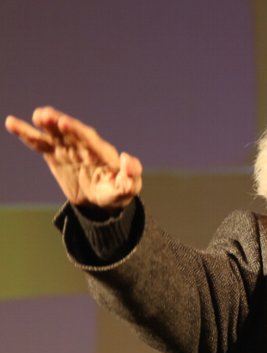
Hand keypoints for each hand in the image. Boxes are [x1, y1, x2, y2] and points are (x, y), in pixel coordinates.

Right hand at [5, 106, 141, 209]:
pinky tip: (12, 123)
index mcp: (103, 154)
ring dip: (45, 125)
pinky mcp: (56, 154)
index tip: (65, 123)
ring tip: (36, 115)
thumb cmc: (117, 192)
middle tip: (45, 115)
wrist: (101, 199)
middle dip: (60, 124)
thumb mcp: (128, 188)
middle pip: (72, 133)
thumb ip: (131, 175)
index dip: (78, 132)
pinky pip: (40, 144)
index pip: (90, 141)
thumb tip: (128, 158)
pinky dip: (27, 134)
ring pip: (55, 135)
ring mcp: (69, 149)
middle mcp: (85, 147)